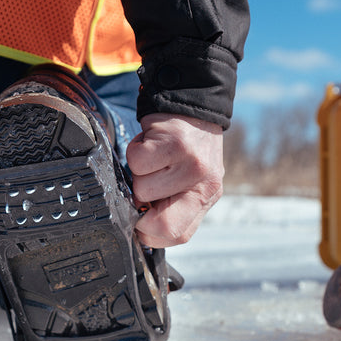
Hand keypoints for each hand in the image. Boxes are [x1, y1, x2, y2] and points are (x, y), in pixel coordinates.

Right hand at [126, 113, 223, 247]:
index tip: (143, 217)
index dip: (150, 232)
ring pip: (142, 189)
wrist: (193, 105)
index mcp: (206, 199)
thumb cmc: (187, 149)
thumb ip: (174, 208)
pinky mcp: (175, 143)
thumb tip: (142, 228)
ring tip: (153, 160)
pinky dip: (134, 151)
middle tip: (147, 185)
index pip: (177, 235)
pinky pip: (136, 161)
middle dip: (141, 208)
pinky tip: (150, 144)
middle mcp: (205, 185)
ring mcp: (192, 165)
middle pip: (162, 224)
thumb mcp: (190, 183)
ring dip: (137, 174)